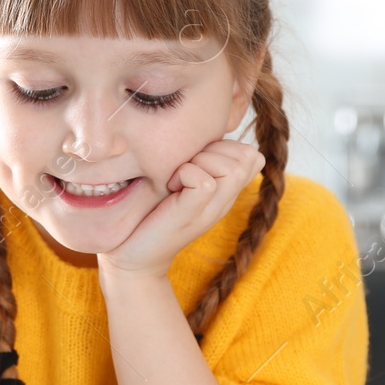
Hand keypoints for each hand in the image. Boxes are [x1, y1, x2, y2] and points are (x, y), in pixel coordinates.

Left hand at [99, 140, 266, 277]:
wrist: (132, 255)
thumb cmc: (150, 212)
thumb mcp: (180, 180)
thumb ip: (199, 160)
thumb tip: (205, 128)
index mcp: (225, 190)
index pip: (252, 154)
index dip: (226, 146)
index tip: (195, 159)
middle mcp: (225, 200)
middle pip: (248, 156)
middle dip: (214, 150)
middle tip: (184, 168)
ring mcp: (211, 209)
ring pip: (232, 167)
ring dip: (199, 162)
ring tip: (176, 178)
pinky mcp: (192, 215)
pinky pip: (205, 181)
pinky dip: (185, 174)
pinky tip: (170, 186)